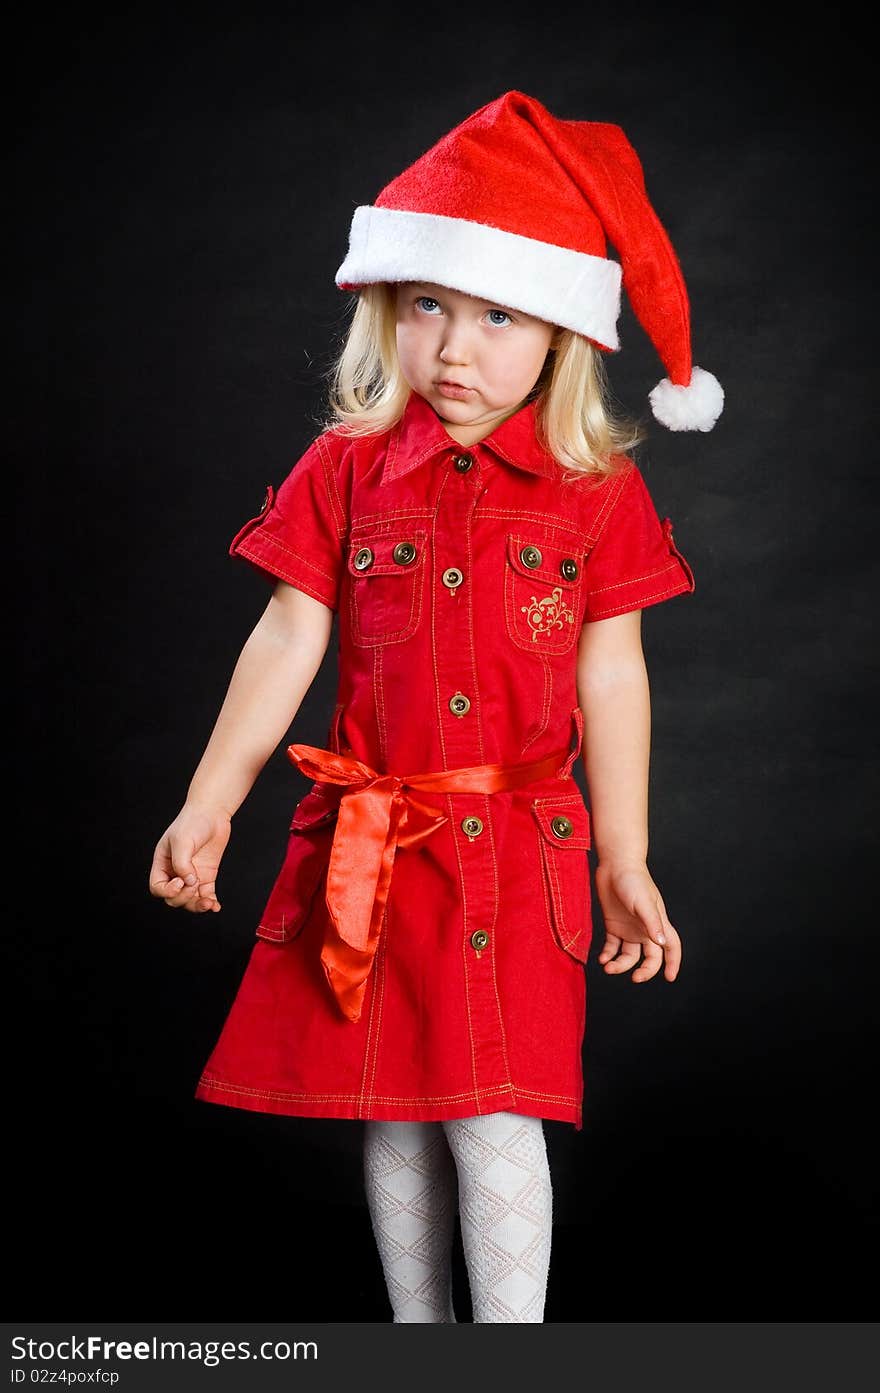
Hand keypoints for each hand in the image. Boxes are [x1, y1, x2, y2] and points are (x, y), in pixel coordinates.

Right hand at [148, 805, 231, 912]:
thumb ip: (182, 863)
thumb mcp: (182, 841)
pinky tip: (215, 906)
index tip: (180, 881)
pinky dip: (210, 903)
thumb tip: (190, 883)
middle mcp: (175, 872)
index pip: (157, 887)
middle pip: (173, 898)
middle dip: (183, 897)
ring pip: (190, 900)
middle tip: (195, 884)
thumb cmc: (193, 822)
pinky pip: (206, 895)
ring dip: (198, 905)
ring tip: (208, 903)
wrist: (213, 813)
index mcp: (162, 863)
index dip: (167, 891)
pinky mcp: (207, 876)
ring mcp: (192, 875)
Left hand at [594, 861, 681, 981]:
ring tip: (608, 967)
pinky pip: (612, 947)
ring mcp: (629, 928)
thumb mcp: (643, 902)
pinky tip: (602, 959)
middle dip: (645, 971)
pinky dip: (608, 955)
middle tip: (634, 979)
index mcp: (657, 923)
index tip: (669, 978)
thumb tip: (661, 943)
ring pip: (629, 955)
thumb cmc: (633, 880)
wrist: (614, 865)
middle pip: (650, 957)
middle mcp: (645, 929)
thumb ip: (652, 923)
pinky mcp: (613, 925)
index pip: (671, 946)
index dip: (673, 962)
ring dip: (621, 965)